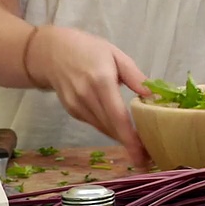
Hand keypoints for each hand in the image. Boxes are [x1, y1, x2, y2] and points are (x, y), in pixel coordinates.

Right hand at [25, 26, 151, 165]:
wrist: (51, 52)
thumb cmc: (87, 49)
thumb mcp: (115, 54)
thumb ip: (134, 76)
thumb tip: (153, 95)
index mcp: (101, 80)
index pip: (118, 116)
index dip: (130, 138)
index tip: (143, 155)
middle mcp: (87, 97)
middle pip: (111, 127)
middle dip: (130, 145)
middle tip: (148, 156)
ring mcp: (77, 106)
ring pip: (104, 129)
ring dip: (121, 139)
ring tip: (139, 148)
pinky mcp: (72, 111)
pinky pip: (95, 124)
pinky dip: (110, 129)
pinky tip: (121, 130)